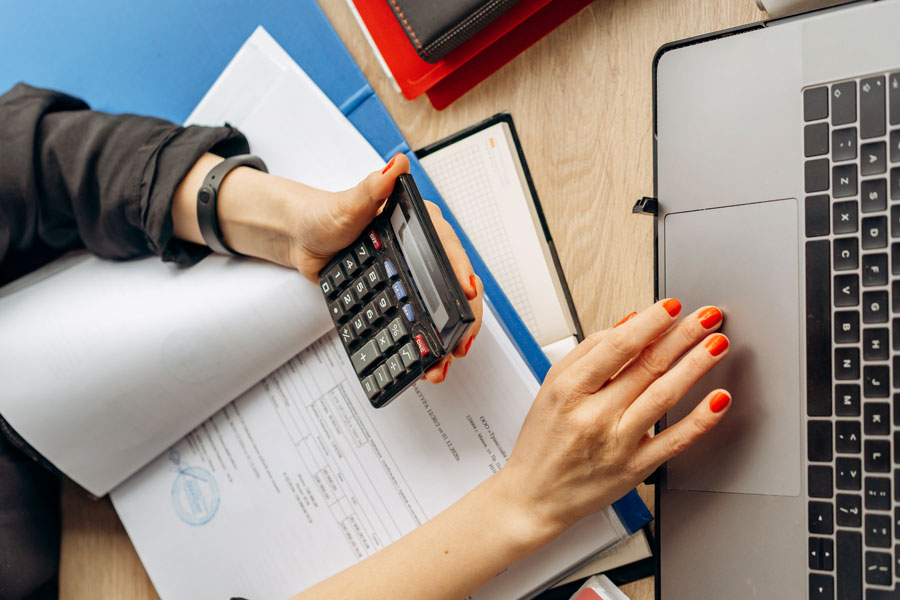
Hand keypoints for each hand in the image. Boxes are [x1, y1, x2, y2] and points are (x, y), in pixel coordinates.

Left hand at [173, 153, 481, 381]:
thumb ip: (373, 187)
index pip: (450, 247)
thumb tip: (395, 165)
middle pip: (456, 281)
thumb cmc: (326, 216)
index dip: (462, 271)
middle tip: (462, 338)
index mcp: (420, 221)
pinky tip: (432, 355)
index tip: (467, 291)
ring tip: (448, 357)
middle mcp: (424, 246)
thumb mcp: (349, 203)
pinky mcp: (402, 290)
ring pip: (445, 303)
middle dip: (465, 312)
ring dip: (452, 333)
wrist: (303, 240)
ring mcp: (415, 271)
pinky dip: (432, 336)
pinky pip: (425, 314)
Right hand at [494, 299, 730, 542]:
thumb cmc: (542, 441)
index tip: (671, 306)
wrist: (534, 496)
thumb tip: (629, 324)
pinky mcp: (635, 469)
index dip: (650, 322)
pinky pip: (674, 441)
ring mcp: (617, 443)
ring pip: (664, 396)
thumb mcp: (551, 387)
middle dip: (682, 335)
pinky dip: (700, 419)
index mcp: (570, 390)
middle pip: (646, 366)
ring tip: (717, 344)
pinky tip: (718, 399)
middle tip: (707, 316)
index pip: (617, 346)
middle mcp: (594, 415)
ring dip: (696, 366)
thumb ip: (588, 352)